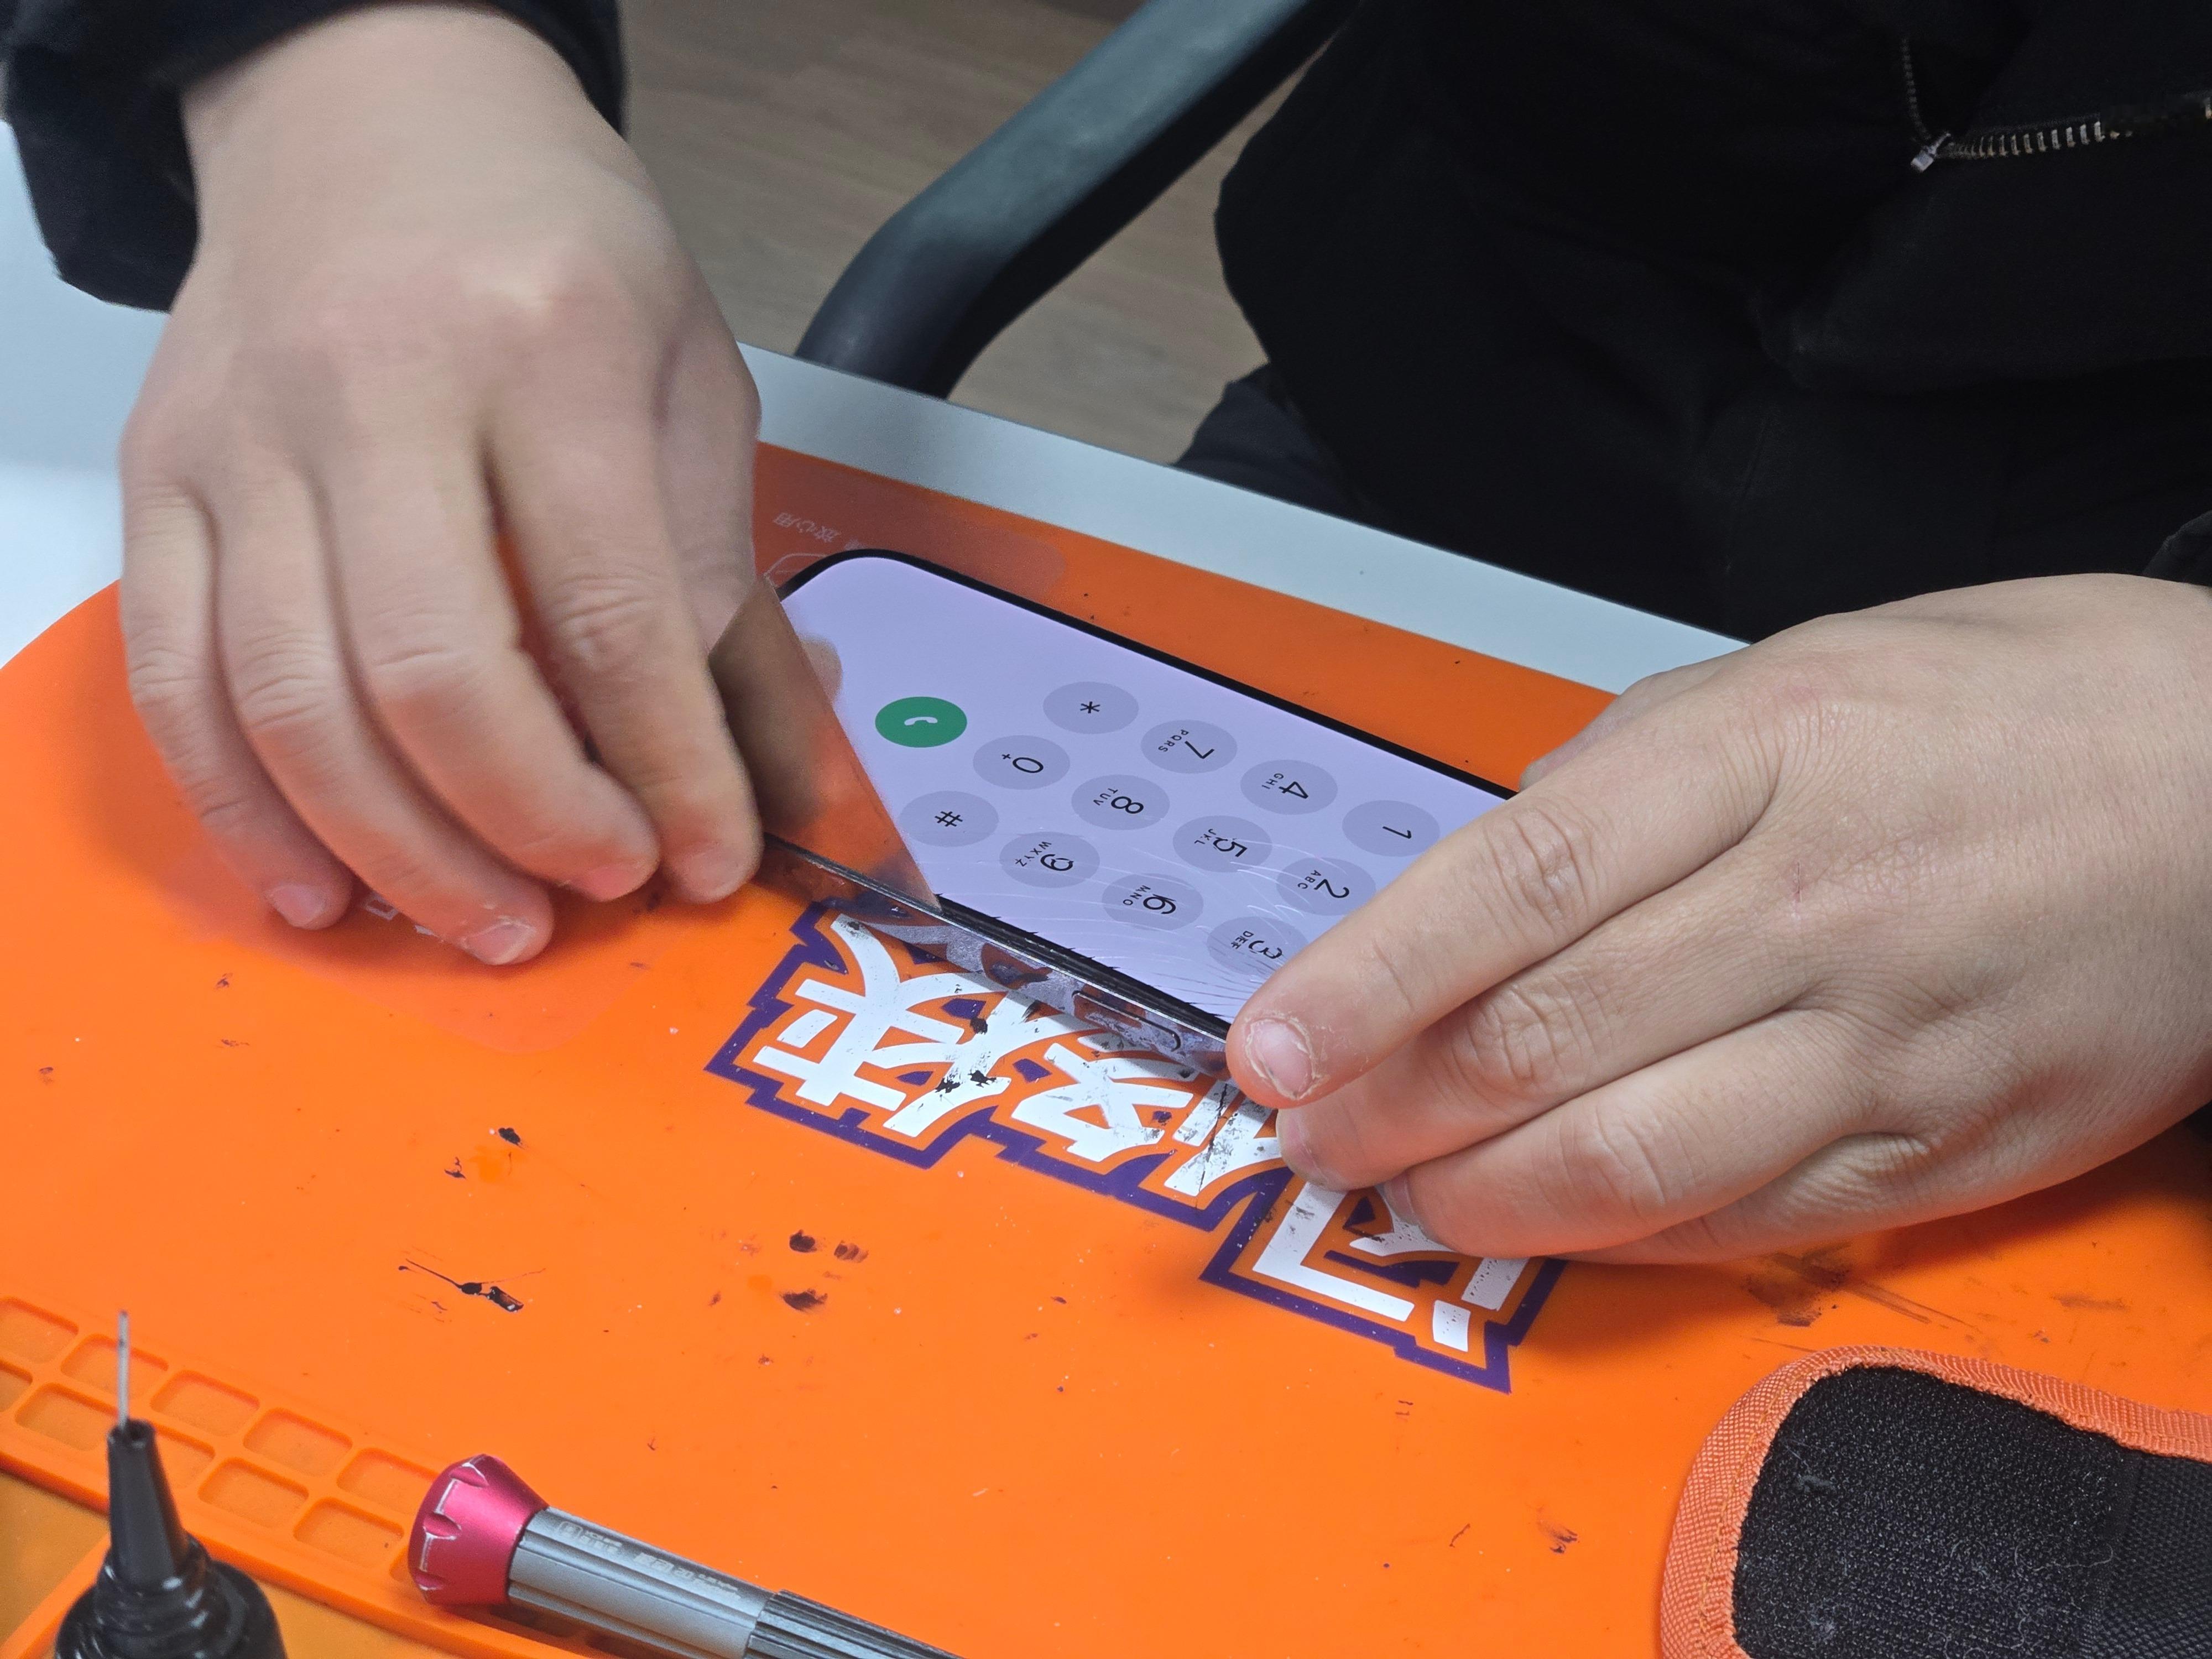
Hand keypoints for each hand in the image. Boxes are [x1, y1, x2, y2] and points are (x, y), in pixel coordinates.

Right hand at [120, 4, 760, 963]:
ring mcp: (243, 439)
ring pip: (293, 704)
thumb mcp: (693, 385)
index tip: (708, 858)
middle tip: (600, 886)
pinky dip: (249, 814)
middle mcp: (375, 388)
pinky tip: (326, 892)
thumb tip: (769, 781)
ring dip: (400, 854)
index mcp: (545, 350)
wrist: (376, 114)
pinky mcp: (161, 481)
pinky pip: (178, 683)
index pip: (610, 612)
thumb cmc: (559, 256)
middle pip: (436, 673)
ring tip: (492, 923)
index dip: (668, 768)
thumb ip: (728, 586)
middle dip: (533, 822)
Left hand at [1229, 575, 2211, 1261]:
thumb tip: (1487, 882)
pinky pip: (1742, 1220)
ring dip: (1476, 1192)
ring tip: (1400, 1189)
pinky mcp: (1945, 1149)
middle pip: (1542, 1036)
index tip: (1267, 1044)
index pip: (1514, 881)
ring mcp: (1884, 1040)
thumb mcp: (1800, 671)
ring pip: (1628, 1157)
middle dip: (1385, 1101)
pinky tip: (1539, 1221)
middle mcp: (1815, 902)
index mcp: (1766, 752)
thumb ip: (1628, 775)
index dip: (1367, 977)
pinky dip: (1614, 1236)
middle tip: (1304, 1128)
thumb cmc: (2011, 710)